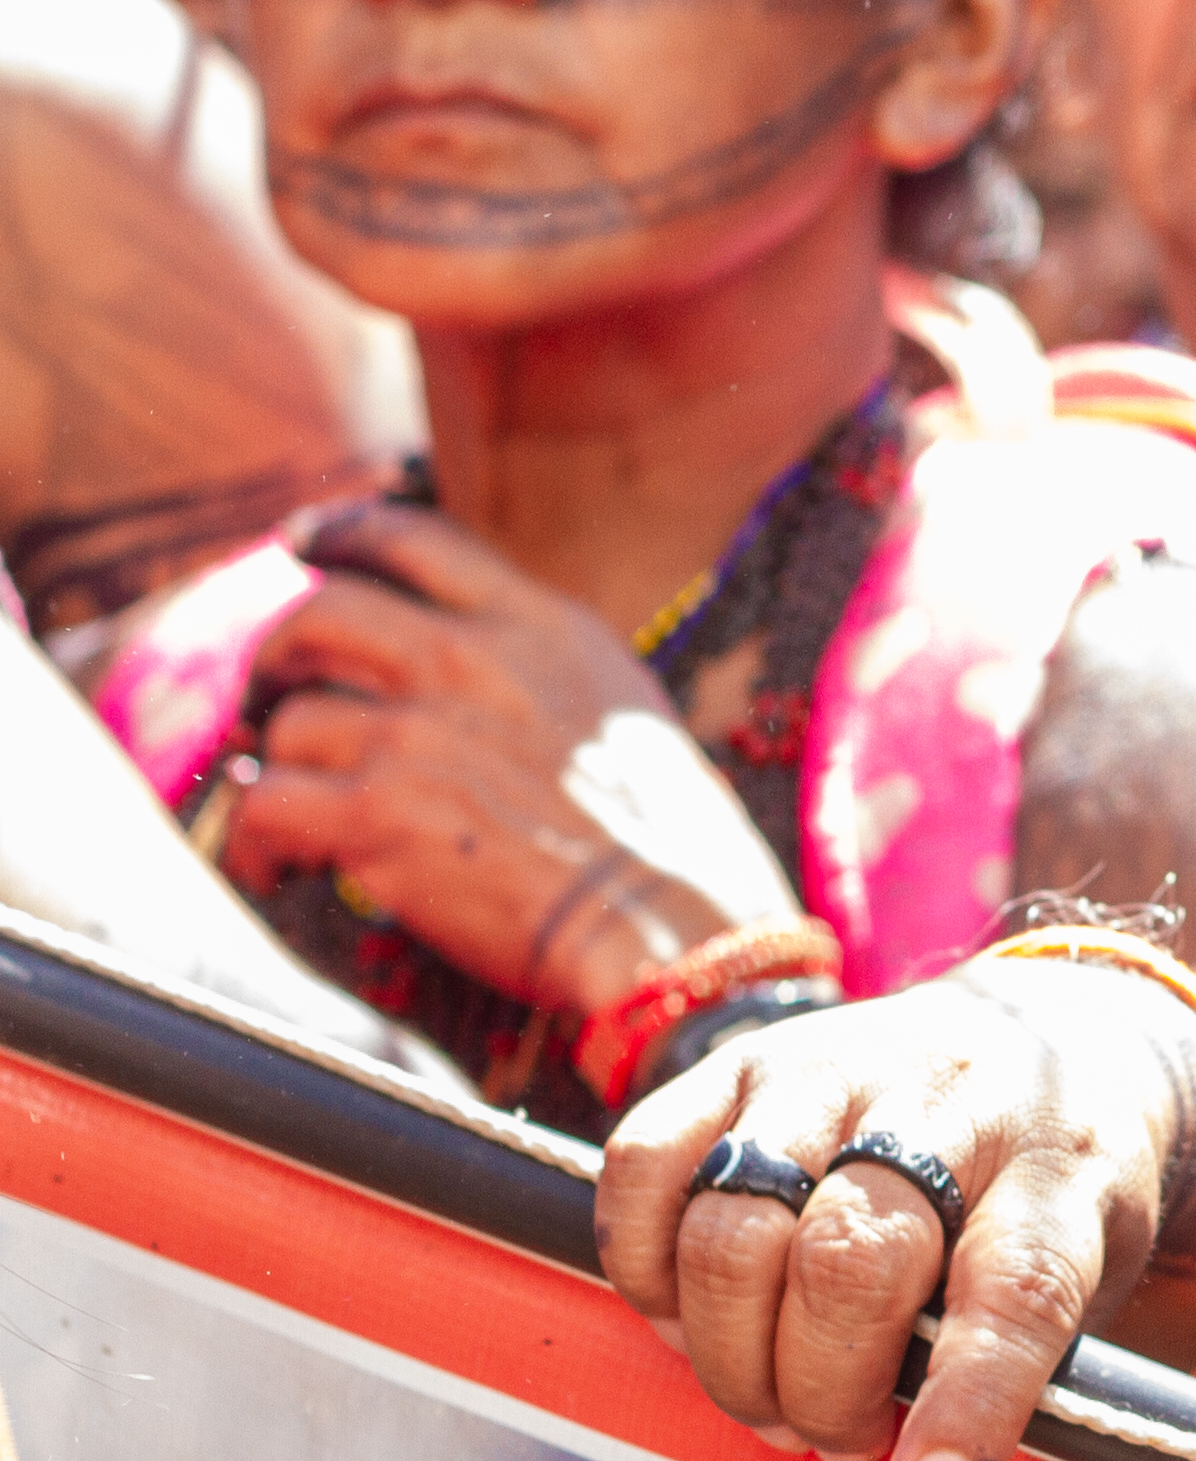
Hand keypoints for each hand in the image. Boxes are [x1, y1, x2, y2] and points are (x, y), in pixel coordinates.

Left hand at [217, 506, 805, 1016]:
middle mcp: (469, 661)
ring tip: (295, 816)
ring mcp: (416, 734)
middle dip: (276, 655)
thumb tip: (470, 667)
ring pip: (289, 722)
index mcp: (538, 627)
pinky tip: (277, 868)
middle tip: (270, 697)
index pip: (413, 539)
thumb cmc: (672, 842)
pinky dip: (256, 842)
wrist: (675, 925)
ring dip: (281, 770)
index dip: (341, 534)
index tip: (301, 545)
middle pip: (317, 612)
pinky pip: (266, 806)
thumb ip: (541, 668)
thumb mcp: (626, 708)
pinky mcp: (377, 814)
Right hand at [596, 971, 1195, 1460]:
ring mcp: (835, 1070)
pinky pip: (645, 1164)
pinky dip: (646, 1268)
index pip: (1019, 1287)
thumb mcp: (1094, 1267)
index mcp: (1060, 1169)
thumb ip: (1018, 1356)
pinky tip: (691, 1317)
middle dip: (821, 1389)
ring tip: (769, 1402)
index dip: (969, 1400)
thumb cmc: (1053, 1190)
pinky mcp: (740, 1060)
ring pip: (734, 1223)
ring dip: (730, 1351)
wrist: (1047, 1033)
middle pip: (848, 1260)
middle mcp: (946, 1103)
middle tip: (836, 1446)